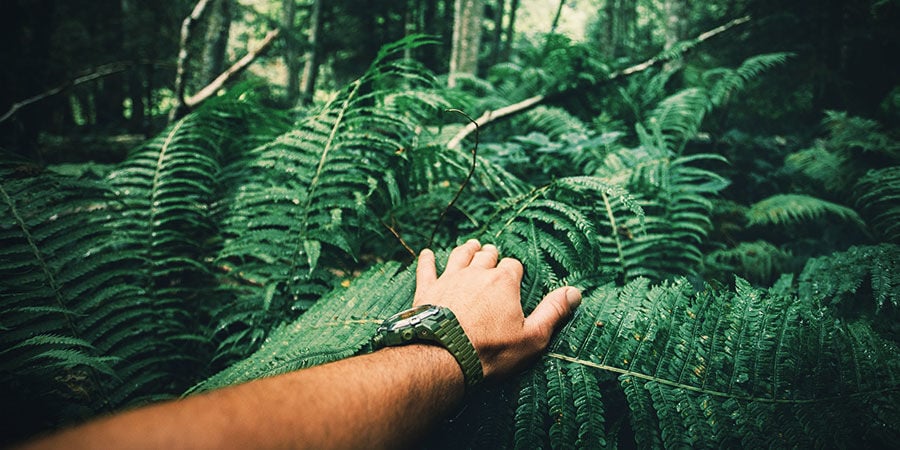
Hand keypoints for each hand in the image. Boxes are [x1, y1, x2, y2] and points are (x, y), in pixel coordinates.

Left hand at [413, 239, 580, 378]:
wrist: (445, 357)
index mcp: (504, 282)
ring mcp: (450, 279)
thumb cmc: (491, 350)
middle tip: (492, 255)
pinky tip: (427, 254)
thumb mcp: (532, 336)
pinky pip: (427, 269)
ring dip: (466, 250)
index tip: (515, 278)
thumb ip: (553, 311)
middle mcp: (477, 273)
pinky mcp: (428, 290)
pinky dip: (427, 260)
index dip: (515, 271)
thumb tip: (575, 292)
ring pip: (459, 255)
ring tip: (471, 246)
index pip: (513, 266)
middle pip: (486, 256)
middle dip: (491, 256)